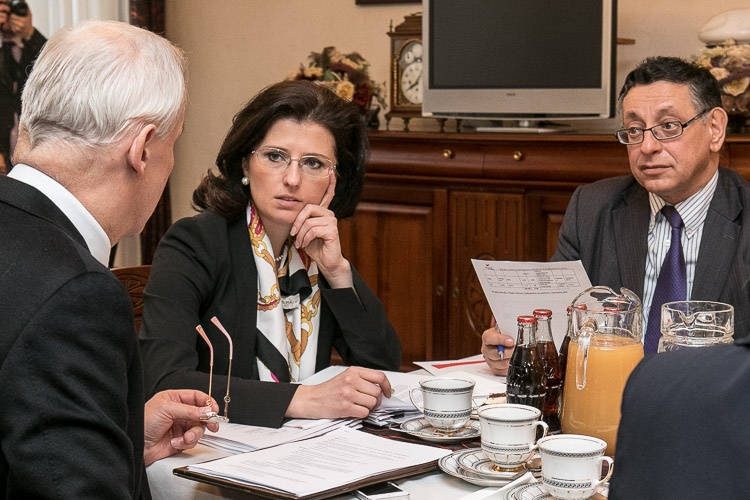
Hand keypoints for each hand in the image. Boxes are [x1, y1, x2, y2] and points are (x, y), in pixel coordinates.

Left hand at [7, 7, 33, 39]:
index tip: (13, 15)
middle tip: (13, 18)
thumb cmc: (29, 22)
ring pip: (10, 23)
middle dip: (11, 18)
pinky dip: (11, 26)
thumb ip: (27, 9)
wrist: (29, 32)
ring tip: (13, 21)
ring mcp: (19, 29)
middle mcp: (21, 25)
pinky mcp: (16, 32)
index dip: (12, 15)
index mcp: (24, 20)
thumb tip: (25, 3)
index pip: (13, 16)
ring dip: (11, 22)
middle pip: (11, 19)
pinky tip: (14, 25)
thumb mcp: (29, 15)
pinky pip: (11, 27)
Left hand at [143, 389, 219, 465]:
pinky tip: (175, 442)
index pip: (197, 397)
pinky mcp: (180, 440)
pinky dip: (185, 442)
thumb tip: (206, 411)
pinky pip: (192, 441)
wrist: (135, 445)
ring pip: (199, 428)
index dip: (207, 403)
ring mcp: (180, 426)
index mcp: (174, 399)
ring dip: (193, 434)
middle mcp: (179, 412)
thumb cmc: (143, 423)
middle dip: (206, 420)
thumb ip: (189, 410)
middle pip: (202, 414)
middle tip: (212, 425)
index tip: (214, 410)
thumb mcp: (167, 410)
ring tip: (185, 437)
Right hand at [286, 366, 392, 418]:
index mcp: (353, 371)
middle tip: (369, 402)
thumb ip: (363, 380)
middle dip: (376, 400)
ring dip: (368, 407)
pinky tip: (354, 411)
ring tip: (359, 406)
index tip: (388, 393)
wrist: (312, 399)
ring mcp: (348, 393)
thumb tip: (383, 388)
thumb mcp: (346, 377)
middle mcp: (351, 380)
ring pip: (372, 403)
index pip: (379, 376)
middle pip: (377, 392)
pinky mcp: (345, 407)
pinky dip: (362, 414)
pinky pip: (364, 412)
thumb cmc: (330, 390)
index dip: (387, 386)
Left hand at [290, 170, 352, 287]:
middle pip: (308, 208)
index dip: (330, 182)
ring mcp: (331, 220)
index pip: (327, 194)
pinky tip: (305, 244)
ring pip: (308, 221)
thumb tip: (288, 209)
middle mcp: (328, 213)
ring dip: (300, 234)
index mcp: (322, 212)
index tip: (331, 170)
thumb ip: (300, 220)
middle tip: (293, 234)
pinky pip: (312, 229)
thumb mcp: (303, 231)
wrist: (325, 262)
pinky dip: (305, 239)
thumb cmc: (314, 247)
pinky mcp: (332, 229)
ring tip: (300, 243)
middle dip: (297, 222)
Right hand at [481, 324, 515, 375]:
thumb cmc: (507, 334)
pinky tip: (514, 362)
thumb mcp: (508, 328)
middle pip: (495, 354)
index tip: (511, 341)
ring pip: (501, 363)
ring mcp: (490, 360)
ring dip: (511, 359)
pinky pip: (503, 371)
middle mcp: (486, 349)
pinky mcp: (495, 369)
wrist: (505, 342)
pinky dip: (510, 367)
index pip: (490, 338)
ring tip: (517, 355)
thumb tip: (522, 332)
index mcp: (487, 337)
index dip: (501, 340)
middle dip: (510, 351)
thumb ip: (511, 330)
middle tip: (517, 348)